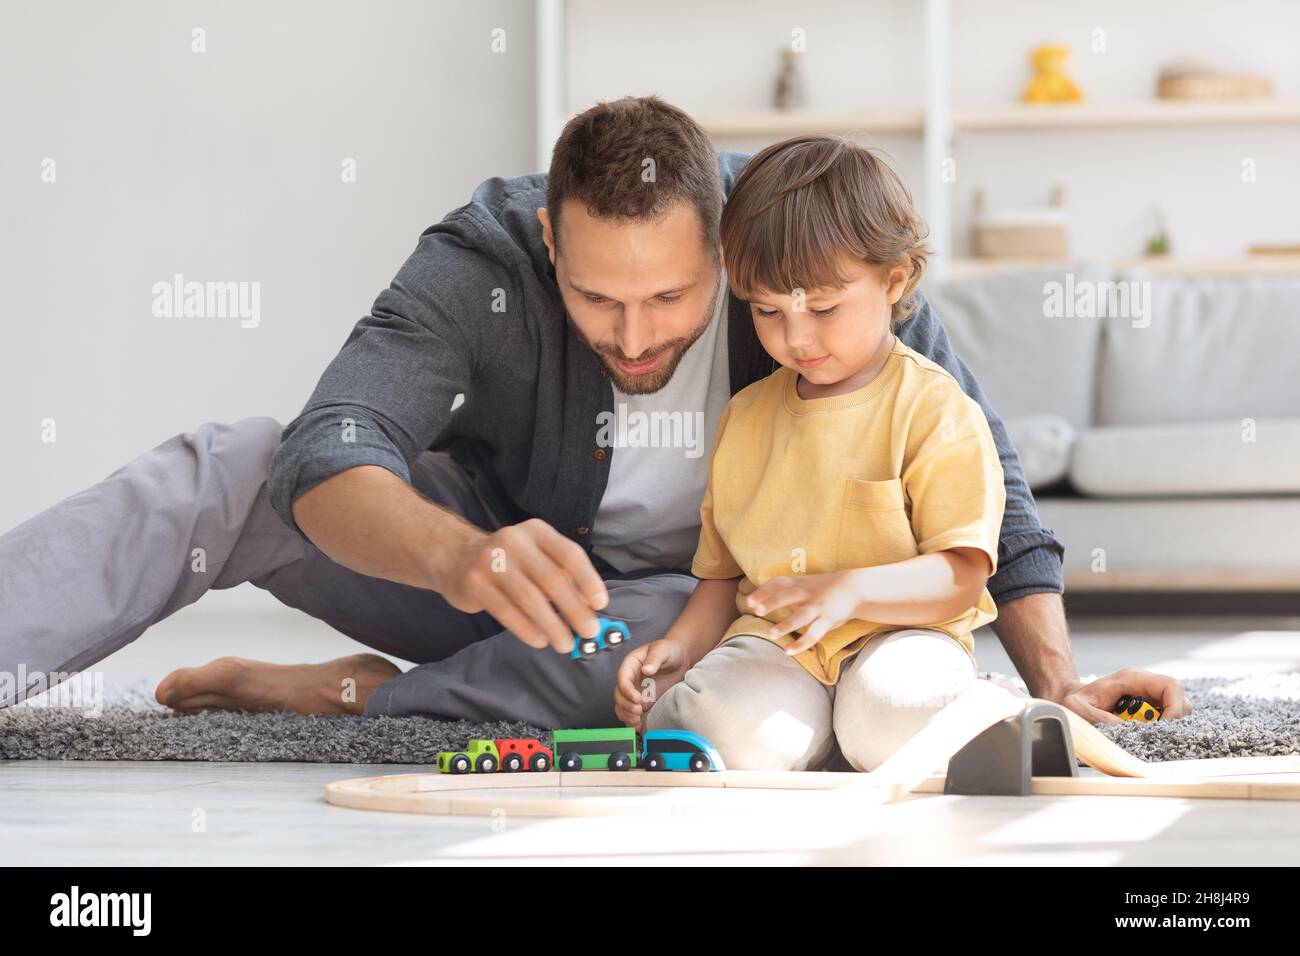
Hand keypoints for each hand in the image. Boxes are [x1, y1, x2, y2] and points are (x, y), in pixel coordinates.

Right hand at [435, 518, 608, 653]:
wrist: (454, 556)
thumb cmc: (509, 562)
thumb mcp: (536, 558)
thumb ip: (562, 578)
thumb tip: (590, 610)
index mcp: (536, 531)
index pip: (569, 554)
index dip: (588, 580)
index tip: (601, 604)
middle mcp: (514, 541)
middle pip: (552, 579)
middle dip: (574, 609)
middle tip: (589, 632)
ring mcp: (491, 561)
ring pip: (530, 599)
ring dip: (552, 625)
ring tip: (566, 644)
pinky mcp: (474, 583)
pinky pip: (507, 611)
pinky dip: (527, 629)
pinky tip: (540, 640)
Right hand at [614, 638, 693, 730]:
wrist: (681, 660)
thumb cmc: (669, 651)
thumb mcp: (663, 649)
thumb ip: (655, 658)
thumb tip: (646, 669)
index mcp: (630, 665)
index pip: (622, 679)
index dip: (627, 690)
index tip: (637, 698)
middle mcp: (630, 680)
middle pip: (619, 695)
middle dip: (626, 705)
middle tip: (638, 710)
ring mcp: (635, 692)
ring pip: (622, 706)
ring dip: (627, 715)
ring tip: (637, 720)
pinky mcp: (642, 702)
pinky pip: (631, 713)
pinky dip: (632, 721)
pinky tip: (639, 726)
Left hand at [745, 570, 864, 655]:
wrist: (853, 588)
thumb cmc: (821, 588)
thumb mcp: (803, 583)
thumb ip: (784, 590)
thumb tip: (756, 601)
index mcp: (797, 584)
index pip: (777, 583)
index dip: (763, 591)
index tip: (749, 601)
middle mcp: (806, 594)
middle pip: (787, 596)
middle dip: (772, 603)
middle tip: (756, 610)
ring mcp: (817, 607)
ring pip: (800, 616)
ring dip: (785, 625)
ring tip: (770, 634)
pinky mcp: (827, 620)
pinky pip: (814, 633)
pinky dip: (801, 643)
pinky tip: (789, 651)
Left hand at [1049, 669, 1192, 724]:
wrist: (1070, 700)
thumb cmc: (1074, 701)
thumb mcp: (1080, 709)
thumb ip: (1099, 717)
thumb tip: (1126, 728)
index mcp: (1133, 678)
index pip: (1171, 686)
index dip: (1175, 707)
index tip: (1164, 727)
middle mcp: (1146, 685)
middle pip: (1180, 700)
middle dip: (1171, 721)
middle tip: (1151, 733)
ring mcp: (1149, 697)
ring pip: (1177, 711)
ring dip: (1165, 726)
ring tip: (1140, 732)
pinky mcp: (1149, 709)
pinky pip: (1167, 720)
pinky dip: (1159, 730)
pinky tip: (1141, 733)